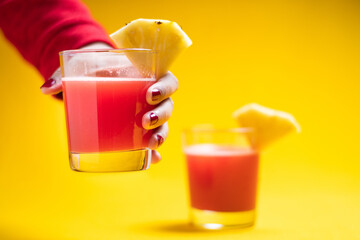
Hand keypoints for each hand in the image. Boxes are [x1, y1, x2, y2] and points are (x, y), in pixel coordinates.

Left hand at [40, 43, 177, 163]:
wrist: (96, 80)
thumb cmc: (96, 73)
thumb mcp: (82, 71)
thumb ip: (64, 76)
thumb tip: (46, 89)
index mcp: (146, 77)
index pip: (168, 81)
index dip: (165, 88)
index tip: (149, 94)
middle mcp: (152, 98)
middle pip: (168, 106)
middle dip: (161, 114)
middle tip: (145, 121)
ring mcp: (148, 115)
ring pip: (163, 125)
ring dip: (161, 134)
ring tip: (151, 143)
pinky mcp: (140, 132)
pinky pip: (152, 142)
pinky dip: (154, 152)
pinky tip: (153, 159)